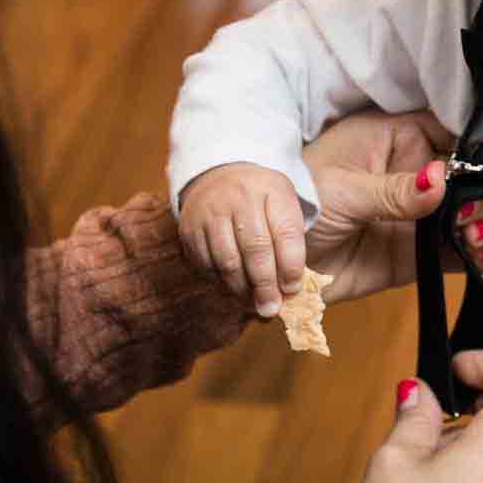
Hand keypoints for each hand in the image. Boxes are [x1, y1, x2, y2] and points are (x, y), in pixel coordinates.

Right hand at [178, 161, 310, 317]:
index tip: (293, 288)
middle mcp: (239, 198)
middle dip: (265, 285)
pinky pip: (205, 265)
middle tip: (272, 308)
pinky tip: (233, 293)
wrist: (219, 173)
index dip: (291, 265)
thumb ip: (291, 240)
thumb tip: (290, 288)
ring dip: (242, 290)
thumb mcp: (284, 204)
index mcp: (272, 189)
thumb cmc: (261, 198)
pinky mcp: (189, 229)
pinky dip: (220, 284)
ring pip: (227, 261)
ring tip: (254, 306)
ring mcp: (210, 213)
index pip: (286, 232)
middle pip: (255, 248)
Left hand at [304, 110, 482, 303]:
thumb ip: (394, 190)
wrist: (272, 267)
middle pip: (470, 174)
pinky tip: (481, 258)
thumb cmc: (296, 205)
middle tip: (472, 215)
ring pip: (472, 213)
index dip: (472, 144)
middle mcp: (414, 174)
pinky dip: (480, 256)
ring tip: (473, 236)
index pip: (447, 129)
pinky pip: (459, 252)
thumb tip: (441, 180)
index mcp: (394, 139)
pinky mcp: (419, 253)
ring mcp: (420, 215)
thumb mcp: (342, 191)